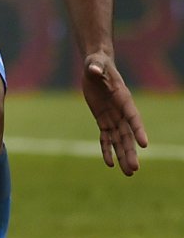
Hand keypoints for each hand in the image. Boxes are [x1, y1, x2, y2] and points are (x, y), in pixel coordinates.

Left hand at [82, 53, 148, 175]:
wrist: (94, 67)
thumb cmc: (96, 63)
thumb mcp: (94, 64)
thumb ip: (95, 67)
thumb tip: (93, 69)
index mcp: (123, 98)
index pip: (132, 116)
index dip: (138, 130)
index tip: (145, 144)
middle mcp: (121, 111)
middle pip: (128, 135)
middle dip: (130, 151)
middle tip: (134, 168)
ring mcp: (113, 117)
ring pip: (119, 140)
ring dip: (123, 156)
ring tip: (129, 173)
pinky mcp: (103, 120)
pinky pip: (105, 138)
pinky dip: (107, 150)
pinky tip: (110, 164)